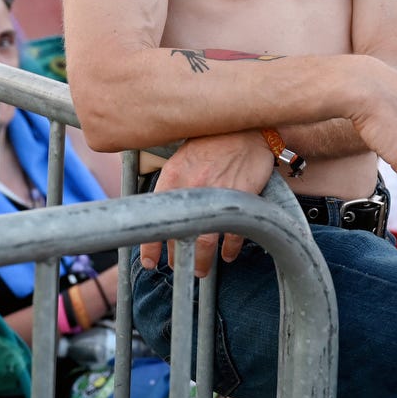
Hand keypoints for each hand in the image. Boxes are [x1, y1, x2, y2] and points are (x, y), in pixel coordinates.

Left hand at [139, 130, 273, 277]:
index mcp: (173, 177)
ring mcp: (219, 194)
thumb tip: (161, 211)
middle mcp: (193, 188)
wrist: (246, 127)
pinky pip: (235, 233)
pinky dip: (231, 248)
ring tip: (201, 270)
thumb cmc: (212, 141)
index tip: (150, 262)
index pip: (156, 220)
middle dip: (179, 257)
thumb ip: (171, 184)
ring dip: (203, 261)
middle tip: (179, 265)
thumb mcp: (182, 157)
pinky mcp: (243, 197)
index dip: (151, 247)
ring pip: (206, 241)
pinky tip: (228, 254)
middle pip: (181, 235)